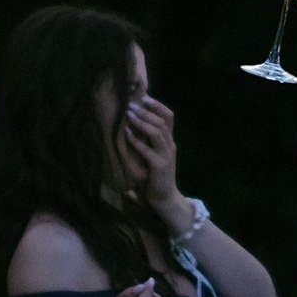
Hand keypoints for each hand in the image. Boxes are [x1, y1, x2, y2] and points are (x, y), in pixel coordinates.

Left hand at [115, 92, 180, 210]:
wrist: (164, 199)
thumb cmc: (154, 177)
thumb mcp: (153, 155)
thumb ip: (148, 141)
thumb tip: (132, 124)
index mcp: (169, 141)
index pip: (169, 117)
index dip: (157, 105)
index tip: (144, 97)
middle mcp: (170, 145)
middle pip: (162, 121)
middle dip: (145, 111)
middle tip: (130, 104)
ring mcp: (166, 155)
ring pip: (156, 132)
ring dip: (141, 122)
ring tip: (128, 114)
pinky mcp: (159, 166)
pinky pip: (147, 150)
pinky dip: (136, 140)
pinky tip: (126, 133)